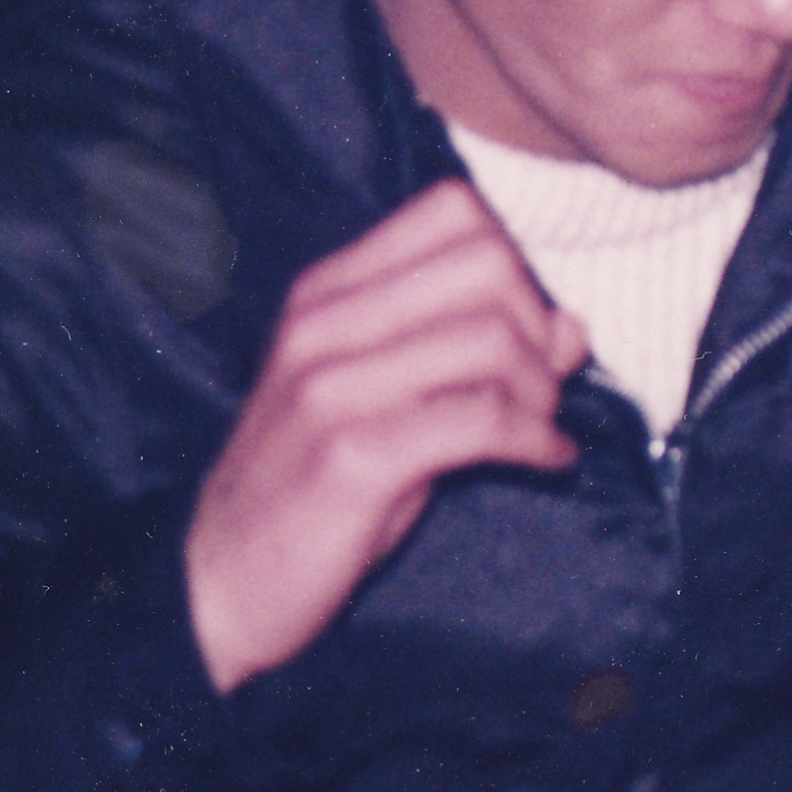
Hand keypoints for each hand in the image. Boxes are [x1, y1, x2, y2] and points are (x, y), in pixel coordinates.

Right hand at [183, 182, 589, 691]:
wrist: (219, 582)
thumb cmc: (315, 486)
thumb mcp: (391, 401)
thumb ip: (472, 353)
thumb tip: (571, 325)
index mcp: (327, 293)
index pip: (453, 209)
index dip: (514, 265)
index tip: (524, 329)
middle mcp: (323, 324)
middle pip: (487, 263)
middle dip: (537, 324)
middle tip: (539, 386)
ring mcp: (331, 387)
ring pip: (492, 338)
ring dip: (542, 388)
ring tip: (539, 427)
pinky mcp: (352, 456)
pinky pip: (482, 420)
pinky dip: (537, 439)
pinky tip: (547, 459)